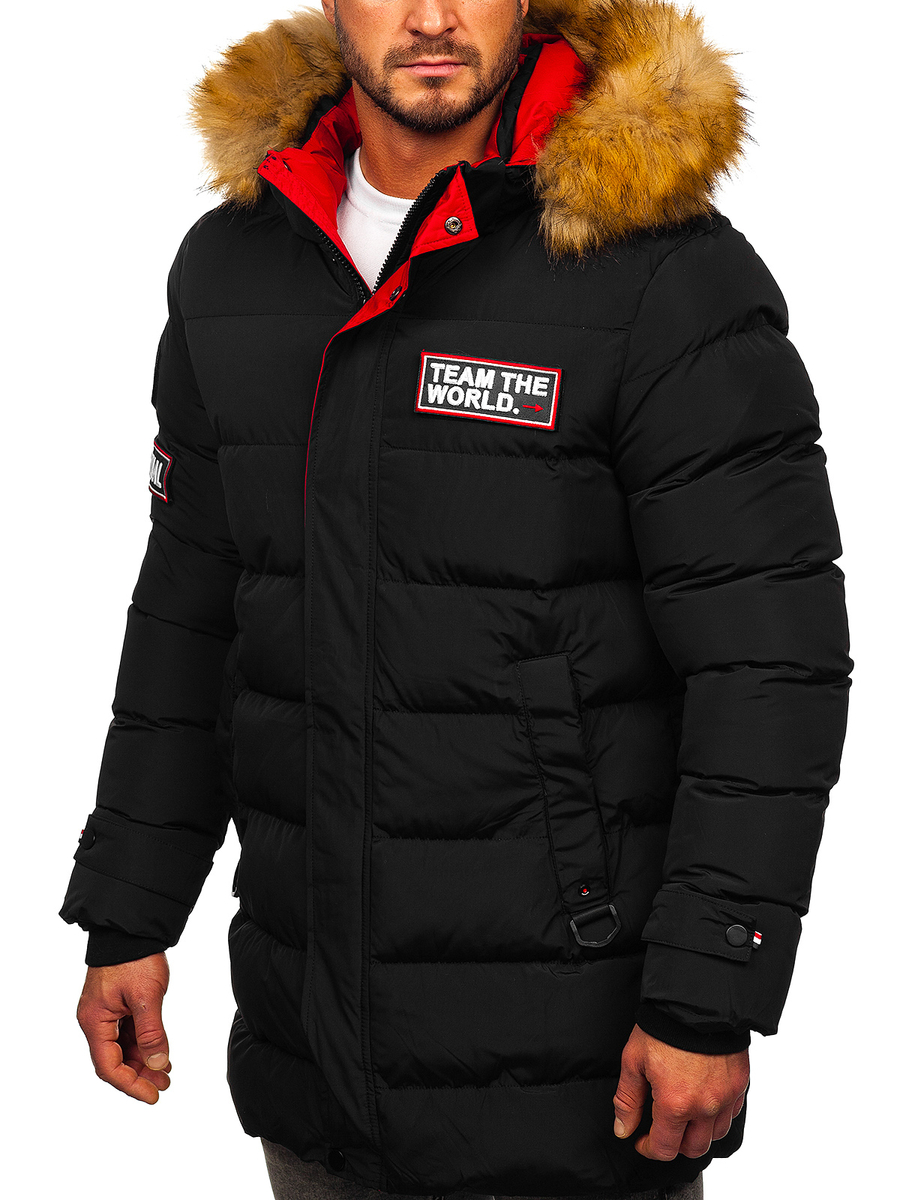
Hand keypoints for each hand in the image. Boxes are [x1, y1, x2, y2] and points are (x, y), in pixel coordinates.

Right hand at [76, 952, 171, 1103]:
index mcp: (94, 1021)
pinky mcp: (115, 1004)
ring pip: (122, 1047)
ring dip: (142, 1060)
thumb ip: (151, 1032)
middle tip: (164, 1084)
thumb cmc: (134, 957)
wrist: (131, 928)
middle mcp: (95, 1020)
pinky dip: (142, 1043)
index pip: (108, 1066)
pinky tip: (159, 1051)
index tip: (153, 1096)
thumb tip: (157, 1063)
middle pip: (114, 1060)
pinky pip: (126, 1033)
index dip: (130, 1085)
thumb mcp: (147, 997)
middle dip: (138, 1075)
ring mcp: (105, 1012)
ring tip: (165, 1071)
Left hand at [613, 1024, 748, 1160]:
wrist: (697, 1001)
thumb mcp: (634, 1060)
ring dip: (698, 1133)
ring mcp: (726, 1098)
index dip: (648, 1148)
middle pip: (693, 1149)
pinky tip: (704, 1100)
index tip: (641, 1140)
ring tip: (683, 1115)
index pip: (664, 1148)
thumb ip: (628, 1099)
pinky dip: (717, 1116)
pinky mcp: (740, 1085)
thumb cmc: (663, 1027)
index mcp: (676, 1104)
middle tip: (661, 1129)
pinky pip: (731, 1114)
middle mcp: (705, 1107)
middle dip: (674, 1144)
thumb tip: (623, 1128)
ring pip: (715, 1135)